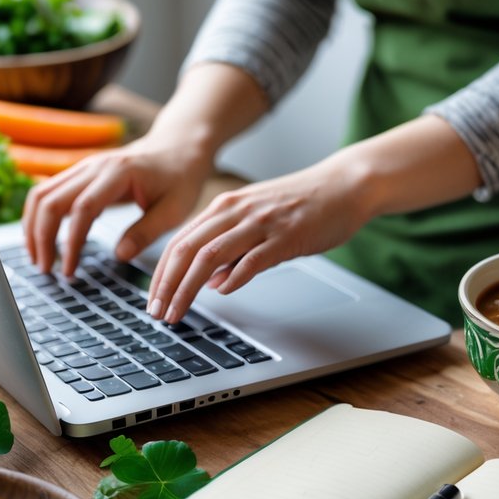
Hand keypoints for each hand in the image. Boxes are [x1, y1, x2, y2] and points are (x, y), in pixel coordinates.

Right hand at [23, 137, 214, 275]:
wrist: (177, 147)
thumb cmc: (179, 178)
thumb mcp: (175, 209)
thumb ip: (147, 231)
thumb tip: (119, 255)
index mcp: (119, 173)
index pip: (83, 208)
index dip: (71, 241)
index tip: (69, 270)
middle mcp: (94, 165)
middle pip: (50, 199)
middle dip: (41, 237)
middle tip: (46, 270)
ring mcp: (84, 166)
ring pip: (41, 193)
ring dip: (33, 227)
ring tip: (39, 259)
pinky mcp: (80, 173)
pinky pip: (48, 192)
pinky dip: (39, 217)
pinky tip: (43, 241)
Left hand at [147, 156, 371, 323]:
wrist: (344, 185)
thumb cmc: (302, 205)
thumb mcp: (256, 221)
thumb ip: (232, 248)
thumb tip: (211, 282)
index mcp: (225, 207)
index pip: (179, 242)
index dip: (161, 274)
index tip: (153, 300)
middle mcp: (236, 211)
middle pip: (186, 250)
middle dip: (166, 285)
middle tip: (157, 313)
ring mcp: (260, 223)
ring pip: (209, 256)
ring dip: (187, 289)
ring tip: (178, 312)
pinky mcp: (285, 236)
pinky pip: (251, 260)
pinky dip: (233, 279)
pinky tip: (223, 292)